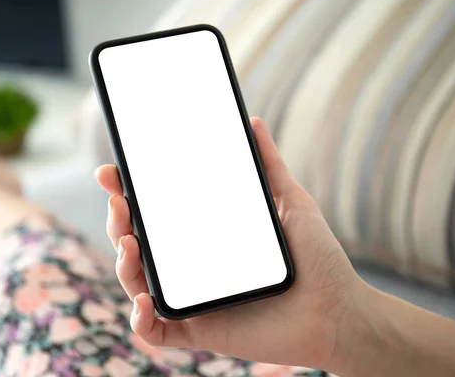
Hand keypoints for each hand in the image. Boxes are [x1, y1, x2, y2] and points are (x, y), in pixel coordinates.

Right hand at [95, 117, 362, 368]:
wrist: (340, 312)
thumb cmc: (318, 261)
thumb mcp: (291, 203)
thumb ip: (270, 165)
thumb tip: (253, 122)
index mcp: (204, 236)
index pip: (157, 214)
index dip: (128, 194)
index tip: (113, 173)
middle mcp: (191, 266)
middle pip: (137, 244)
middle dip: (117, 222)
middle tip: (118, 201)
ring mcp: (192, 298)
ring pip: (137, 283)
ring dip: (122, 263)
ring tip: (128, 241)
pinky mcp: (199, 331)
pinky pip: (155, 331)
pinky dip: (139, 319)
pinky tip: (143, 300)